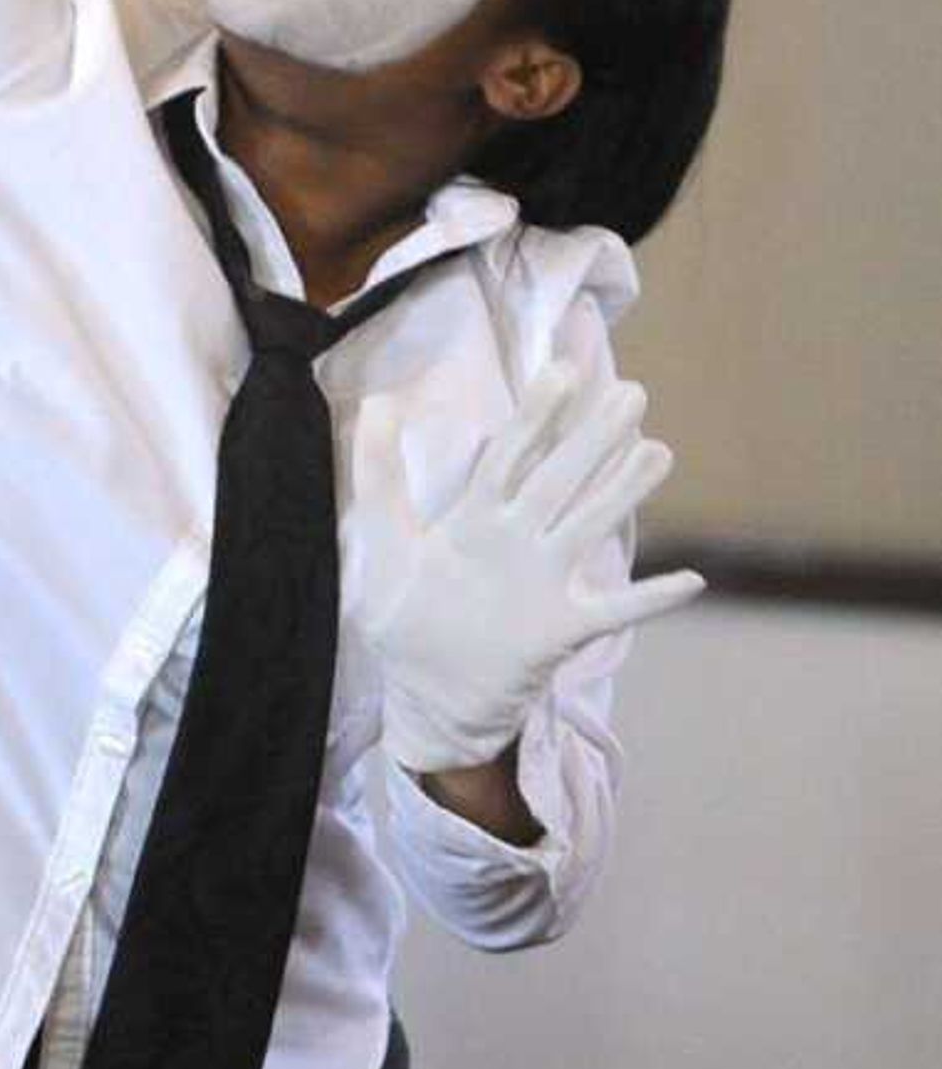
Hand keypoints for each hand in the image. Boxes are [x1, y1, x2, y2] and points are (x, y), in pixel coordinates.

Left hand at [351, 362, 703, 775]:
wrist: (427, 698)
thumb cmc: (408, 622)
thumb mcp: (381, 547)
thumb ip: (378, 477)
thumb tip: (377, 401)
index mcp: (476, 520)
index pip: (509, 457)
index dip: (534, 416)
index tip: (562, 370)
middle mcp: (518, 543)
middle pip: (558, 481)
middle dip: (591, 439)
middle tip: (631, 392)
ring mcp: (545, 583)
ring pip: (588, 528)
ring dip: (623, 494)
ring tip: (658, 452)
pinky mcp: (561, 629)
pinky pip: (613, 611)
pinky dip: (651, 599)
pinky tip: (691, 580)